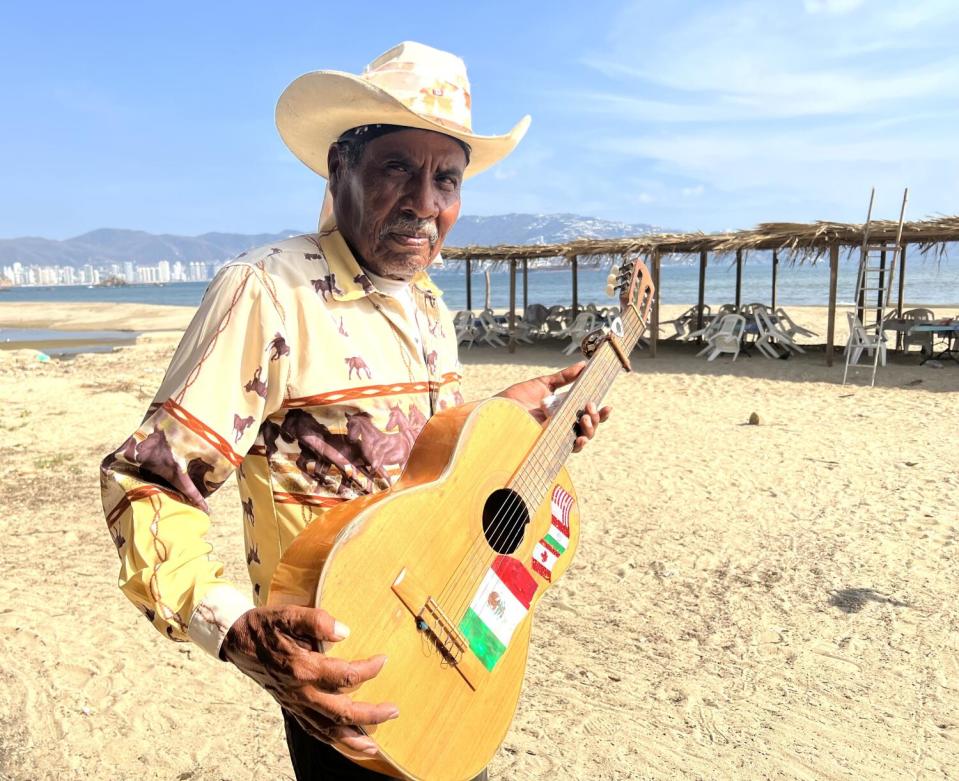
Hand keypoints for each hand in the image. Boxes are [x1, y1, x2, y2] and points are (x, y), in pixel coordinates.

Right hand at [222, 605, 395, 754]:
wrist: (238, 641)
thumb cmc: (266, 625)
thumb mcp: (289, 614)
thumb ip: (317, 621)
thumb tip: (343, 631)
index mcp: (304, 668)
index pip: (346, 676)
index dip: (369, 669)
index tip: (384, 659)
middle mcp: (301, 691)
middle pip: (342, 712)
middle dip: (370, 715)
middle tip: (394, 711)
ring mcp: (295, 703)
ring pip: (327, 729)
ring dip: (352, 739)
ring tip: (373, 745)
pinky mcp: (291, 707)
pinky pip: (313, 729)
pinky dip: (330, 740)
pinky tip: (344, 742)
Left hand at [496, 362, 611, 452]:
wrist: (495, 411)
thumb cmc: (515, 399)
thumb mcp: (543, 384)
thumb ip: (564, 377)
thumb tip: (583, 365)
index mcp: (564, 412)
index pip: (587, 415)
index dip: (600, 412)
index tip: (608, 405)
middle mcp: (562, 426)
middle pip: (589, 428)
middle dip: (596, 419)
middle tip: (590, 407)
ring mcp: (556, 437)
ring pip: (583, 439)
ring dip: (590, 430)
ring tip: (585, 418)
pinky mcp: (548, 446)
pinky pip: (568, 450)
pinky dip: (578, 445)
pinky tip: (580, 439)